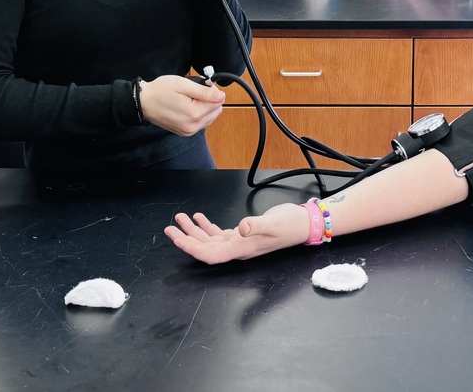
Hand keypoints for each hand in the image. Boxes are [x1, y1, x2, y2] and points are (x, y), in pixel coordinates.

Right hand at [139, 75, 226, 135]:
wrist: (143, 103)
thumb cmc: (160, 91)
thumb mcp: (182, 85)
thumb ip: (203, 91)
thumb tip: (221, 96)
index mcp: (194, 113)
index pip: (218, 101)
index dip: (211, 90)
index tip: (200, 85)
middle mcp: (193, 126)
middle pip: (216, 110)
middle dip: (209, 99)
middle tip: (193, 91)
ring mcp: (189, 131)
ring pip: (210, 117)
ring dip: (204, 107)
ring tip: (189, 99)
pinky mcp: (186, 133)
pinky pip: (202, 123)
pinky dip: (199, 114)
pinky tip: (187, 106)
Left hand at [165, 203, 309, 263]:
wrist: (302, 223)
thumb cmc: (289, 225)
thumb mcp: (273, 223)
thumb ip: (256, 226)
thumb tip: (241, 228)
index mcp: (241, 248)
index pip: (211, 254)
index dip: (193, 249)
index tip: (178, 239)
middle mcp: (237, 248)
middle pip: (205, 248)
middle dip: (186, 239)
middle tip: (169, 228)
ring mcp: (239, 242)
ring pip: (209, 240)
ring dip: (193, 230)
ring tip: (179, 218)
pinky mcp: (242, 234)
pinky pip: (219, 234)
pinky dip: (206, 226)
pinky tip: (199, 217)